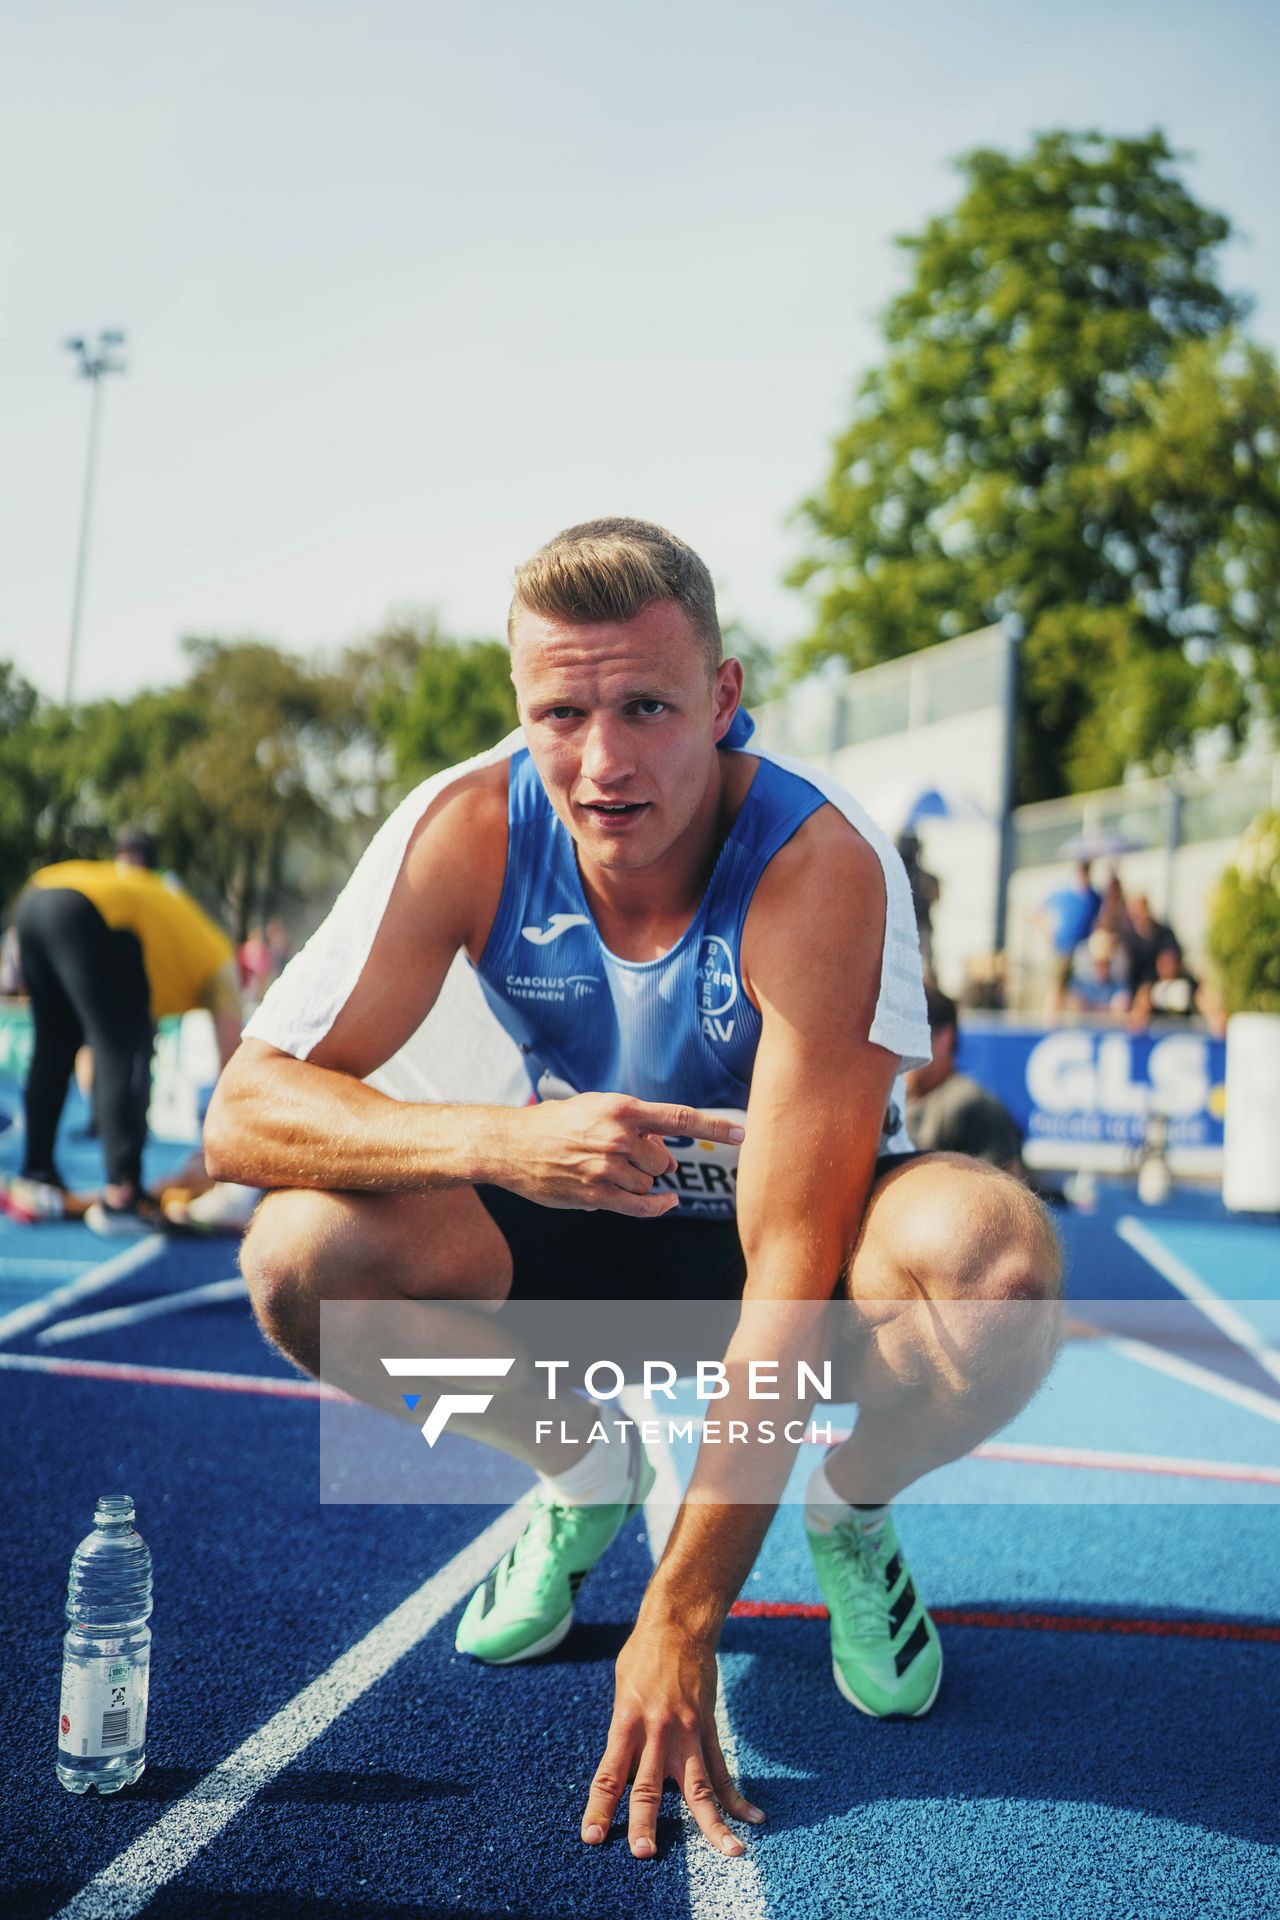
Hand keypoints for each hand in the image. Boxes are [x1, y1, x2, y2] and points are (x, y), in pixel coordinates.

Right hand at [498, 1094, 744, 1218]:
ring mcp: (607, 1168)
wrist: (513, 1144)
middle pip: (664, 1161)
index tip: (742, 1132)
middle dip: (655, 1161)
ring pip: (650, 1184)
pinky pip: (641, 1207)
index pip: (680, 1118)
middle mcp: (618, 1138)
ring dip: (640, 1180)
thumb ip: (636, 1125)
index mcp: (622, 1109)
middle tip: (627, 1154)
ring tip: (607, 1167)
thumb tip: (669, 1153)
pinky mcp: (596, 1194)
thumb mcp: (597, 1107)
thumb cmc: (558, 1123)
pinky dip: (658, 1206)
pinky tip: (667, 1202)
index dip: (714, 1127)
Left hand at [581, 1619, 763, 1858]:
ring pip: (698, 1787)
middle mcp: (656, 1732)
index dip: (600, 1807)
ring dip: (711, 1824)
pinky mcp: (708, 1728)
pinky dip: (736, 1797)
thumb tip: (622, 1770)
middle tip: (644, 1854)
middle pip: (648, 1786)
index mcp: (626, 1722)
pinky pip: (722, 1769)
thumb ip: (624, 1731)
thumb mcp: (622, 1690)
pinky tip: (752, 1819)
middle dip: (645, 1823)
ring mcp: (686, 1732)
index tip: (592, 1838)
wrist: (679, 1624)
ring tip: (730, 1853)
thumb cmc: (643, 1656)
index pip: (609, 1774)